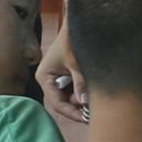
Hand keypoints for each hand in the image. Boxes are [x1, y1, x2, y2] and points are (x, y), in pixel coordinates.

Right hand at [36, 22, 90, 141]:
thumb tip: (84, 102)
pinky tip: (95, 91)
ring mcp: (59, 80)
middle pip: (64, 103)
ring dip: (83, 100)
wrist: (77, 23)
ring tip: (97, 98)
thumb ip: (79, 82)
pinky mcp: (69, 77)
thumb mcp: (75, 62)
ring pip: (71, 98)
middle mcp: (49, 81)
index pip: (56, 103)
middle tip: (95, 111)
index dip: (70, 112)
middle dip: (78, 107)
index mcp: (44, 78)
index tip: (85, 118)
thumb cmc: (71, 40)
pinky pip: (76, 91)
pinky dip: (85, 93)